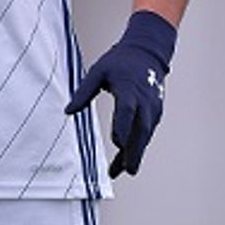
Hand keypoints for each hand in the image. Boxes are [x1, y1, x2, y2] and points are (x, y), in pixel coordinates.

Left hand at [65, 10, 175, 177]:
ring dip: (135, 153)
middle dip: (135, 151)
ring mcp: (152, 108)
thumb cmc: (119, 62)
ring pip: (145, 135)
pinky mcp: (155, 112)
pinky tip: (126, 159)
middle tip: (127, 171)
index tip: (117, 143)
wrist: (146, 53)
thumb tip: (68, 111)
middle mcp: (144, 101)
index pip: (127, 110)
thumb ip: (84, 92)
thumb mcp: (98, 72)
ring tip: (120, 171)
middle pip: (141, 129)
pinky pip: (146, 132)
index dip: (123, 126)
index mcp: (129, 89)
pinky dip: (138, 145)